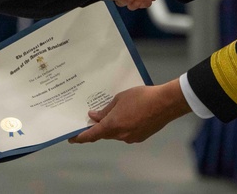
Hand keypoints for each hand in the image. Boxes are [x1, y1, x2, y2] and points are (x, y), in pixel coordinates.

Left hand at [68, 80, 190, 143]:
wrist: (164, 103)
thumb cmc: (141, 97)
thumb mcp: (119, 99)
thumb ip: (105, 110)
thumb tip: (94, 116)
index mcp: (112, 125)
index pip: (91, 135)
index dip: (80, 137)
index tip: (71, 138)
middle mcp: (120, 135)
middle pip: (104, 133)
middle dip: (98, 127)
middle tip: (93, 117)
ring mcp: (131, 137)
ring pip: (115, 133)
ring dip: (112, 125)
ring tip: (115, 111)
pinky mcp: (140, 137)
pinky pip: (126, 132)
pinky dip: (123, 125)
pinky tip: (128, 115)